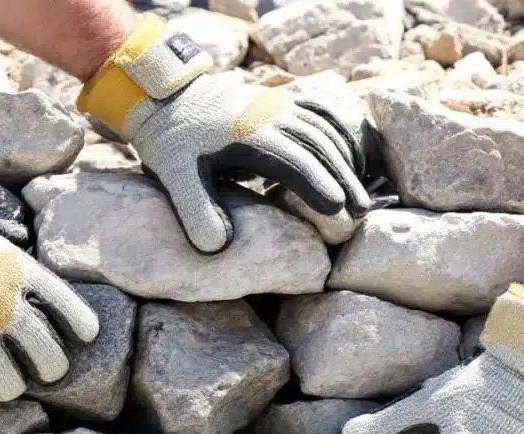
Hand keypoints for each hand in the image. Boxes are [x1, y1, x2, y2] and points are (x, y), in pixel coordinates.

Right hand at [0, 167, 98, 411]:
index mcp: (19, 275)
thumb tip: (19, 234)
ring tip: (3, 384)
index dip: (81, 324)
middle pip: (48, 357)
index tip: (86, 335)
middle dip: (52, 368)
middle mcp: (6, 311)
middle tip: (47, 370)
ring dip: (8, 386)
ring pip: (9, 384)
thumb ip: (2, 233)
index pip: (66, 305)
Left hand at [77, 14, 369, 252]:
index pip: (292, 160)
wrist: (162, 96)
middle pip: (317, 146)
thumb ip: (195, 211)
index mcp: (246, 133)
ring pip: (322, 131)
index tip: (339, 211)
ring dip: (346, 163)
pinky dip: (340, 137)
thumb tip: (217, 248)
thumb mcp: (173, 177)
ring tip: (360, 198)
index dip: (317, 185)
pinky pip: (319, 116)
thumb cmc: (170, 142)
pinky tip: (353, 160)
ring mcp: (276, 106)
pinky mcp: (279, 104)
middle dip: (342, 179)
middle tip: (360, 214)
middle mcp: (268, 115)